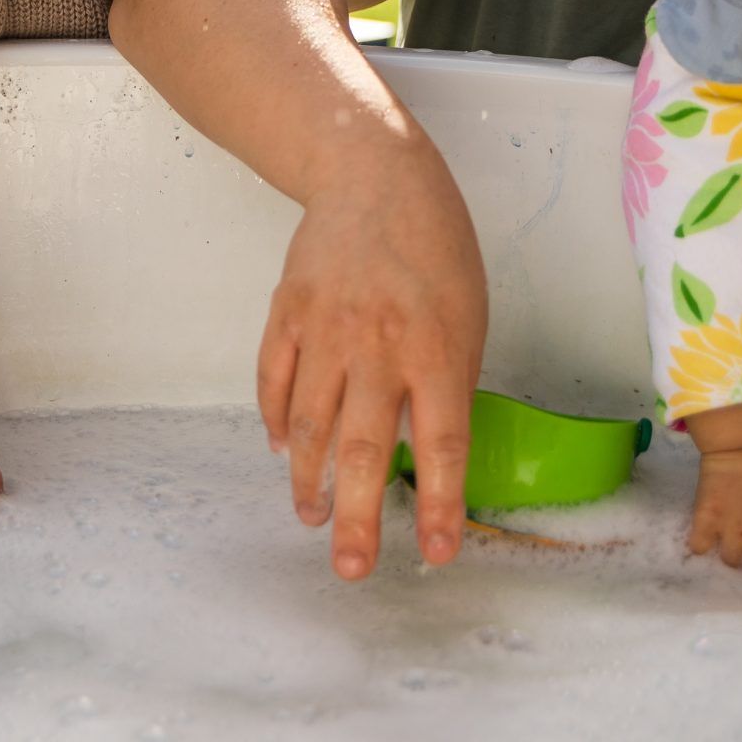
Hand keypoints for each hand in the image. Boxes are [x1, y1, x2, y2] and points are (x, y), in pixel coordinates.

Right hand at [258, 145, 485, 580]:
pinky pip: (274, 381)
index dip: (438, 503)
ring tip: (313, 518)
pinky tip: (285, 453)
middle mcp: (378, 344)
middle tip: (350, 567)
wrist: (372, 174)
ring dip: (310, 481)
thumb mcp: (466, 314)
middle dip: (355, 517)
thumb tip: (426, 453)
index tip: (435, 551)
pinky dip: (277, 422)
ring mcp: (325, 328)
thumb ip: (447, 380)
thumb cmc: (434, 248)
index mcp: (436, 346)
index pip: (441, 442)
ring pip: (310, 424)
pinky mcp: (287, 312)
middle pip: (362, 447)